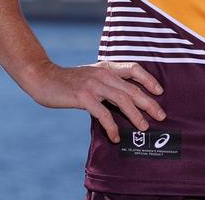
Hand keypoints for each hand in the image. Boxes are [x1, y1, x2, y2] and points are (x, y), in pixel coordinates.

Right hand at [21, 59, 165, 142]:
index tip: (160, 91)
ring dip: (135, 115)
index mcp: (106, 67)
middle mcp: (103, 73)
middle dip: (149, 102)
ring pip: (122, 99)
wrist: (43, 78)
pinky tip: (115, 137)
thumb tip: (126, 100)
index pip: (134, 68)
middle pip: (132, 88)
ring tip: (144, 127)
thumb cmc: (69, 81)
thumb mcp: (91, 76)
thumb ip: (107, 83)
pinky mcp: (83, 97)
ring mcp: (93, 84)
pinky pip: (102, 113)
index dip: (149, 79)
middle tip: (161, 115)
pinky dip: (111, 126)